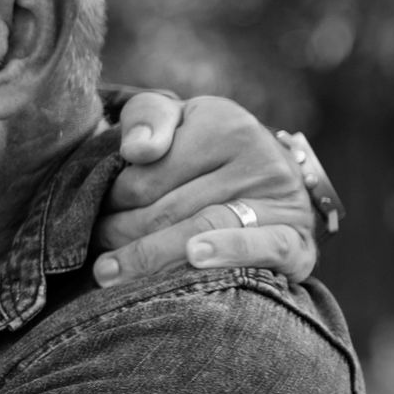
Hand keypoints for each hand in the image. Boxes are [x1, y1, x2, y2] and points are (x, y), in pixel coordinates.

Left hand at [93, 92, 317, 286]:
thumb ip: (147, 119)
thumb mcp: (175, 121)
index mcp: (225, 125)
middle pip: (168, 209)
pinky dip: (229, 252)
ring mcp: (283, 199)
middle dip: (120, 234)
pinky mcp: (298, 240)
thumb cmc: (202, 150)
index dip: (111, 201)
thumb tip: (138, 150)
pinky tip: (195, 257)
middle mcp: (260, 158)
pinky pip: (262, 247)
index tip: (94, 214)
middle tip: (95, 254)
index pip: (148, 177)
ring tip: (107, 274)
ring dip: (150, 256)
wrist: (269, 180)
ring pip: (201, 229)